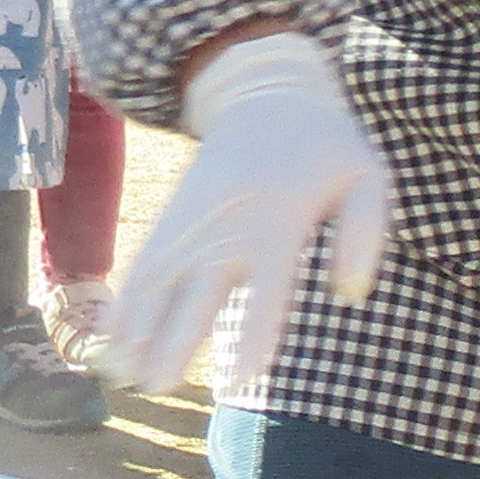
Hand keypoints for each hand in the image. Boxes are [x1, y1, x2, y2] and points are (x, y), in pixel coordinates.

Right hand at [101, 30, 390, 390]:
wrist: (267, 92)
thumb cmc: (327, 147)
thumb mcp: (367, 177)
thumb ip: (366, 234)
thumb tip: (351, 295)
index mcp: (280, 219)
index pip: (268, 286)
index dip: (255, 331)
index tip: (241, 378)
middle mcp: (229, 222)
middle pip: (198, 288)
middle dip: (174, 338)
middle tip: (156, 386)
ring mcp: (195, 218)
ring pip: (161, 279)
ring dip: (139, 327)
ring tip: (122, 373)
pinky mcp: (175, 214)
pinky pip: (145, 259)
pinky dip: (126, 297)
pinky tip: (112, 334)